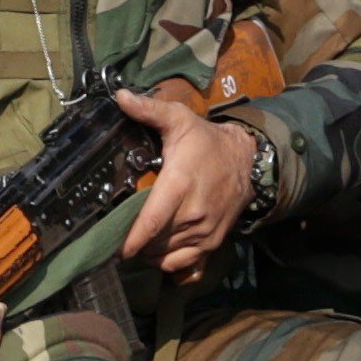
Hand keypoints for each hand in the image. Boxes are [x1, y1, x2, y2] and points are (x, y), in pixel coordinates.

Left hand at [116, 86, 260, 277]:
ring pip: (166, 254)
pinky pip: (183, 263)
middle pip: (155, 241)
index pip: (152, 221)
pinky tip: (154, 252)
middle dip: (133, 244)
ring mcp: (205, 231)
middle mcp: (193, 213)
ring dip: (147, 253)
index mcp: (180, 184)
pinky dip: (165, 262)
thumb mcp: (180, 119)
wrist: (247, 160)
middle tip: (114, 238)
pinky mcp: (213, 242)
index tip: (114, 246)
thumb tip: (119, 97)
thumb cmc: (206, 141)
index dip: (131, 239)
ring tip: (133, 243)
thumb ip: (149, 110)